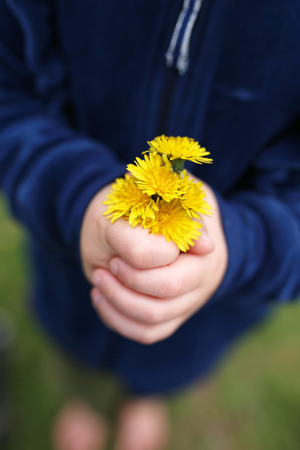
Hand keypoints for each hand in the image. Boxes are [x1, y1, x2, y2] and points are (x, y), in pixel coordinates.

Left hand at [90, 181, 227, 344]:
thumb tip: (205, 245)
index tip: (115, 256)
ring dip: (118, 302)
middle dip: (128, 283)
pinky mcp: (173, 318)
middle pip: (168, 290)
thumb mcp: (158, 195)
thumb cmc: (149, 206)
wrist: (148, 224)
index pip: (169, 257)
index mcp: (203, 243)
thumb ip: (174, 206)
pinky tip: (101, 299)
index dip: (136, 262)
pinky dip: (118, 320)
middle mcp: (203, 274)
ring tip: (98, 282)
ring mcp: (189, 300)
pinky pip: (147, 333)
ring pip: (154, 318)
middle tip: (105, 269)